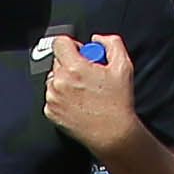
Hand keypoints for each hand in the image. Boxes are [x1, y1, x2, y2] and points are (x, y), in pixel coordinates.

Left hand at [36, 28, 141, 157]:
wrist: (112, 134)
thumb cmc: (118, 103)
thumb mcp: (123, 66)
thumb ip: (111, 43)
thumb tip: (97, 39)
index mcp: (74, 68)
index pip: (59, 42)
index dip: (72, 45)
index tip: (82, 53)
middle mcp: (59, 82)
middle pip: (57, 60)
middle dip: (71, 63)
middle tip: (88, 75)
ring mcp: (52, 98)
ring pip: (54, 78)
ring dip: (66, 80)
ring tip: (85, 91)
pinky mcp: (50, 112)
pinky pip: (52, 95)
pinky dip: (62, 96)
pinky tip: (79, 102)